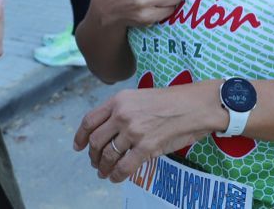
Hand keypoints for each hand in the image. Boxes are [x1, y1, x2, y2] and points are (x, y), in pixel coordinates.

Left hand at [73, 85, 211, 182]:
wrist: (195, 106)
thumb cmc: (171, 101)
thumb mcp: (140, 96)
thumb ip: (121, 110)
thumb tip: (107, 131)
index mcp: (119, 100)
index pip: (90, 120)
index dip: (80, 136)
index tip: (78, 146)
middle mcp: (122, 114)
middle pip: (96, 141)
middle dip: (93, 155)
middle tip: (95, 163)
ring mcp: (134, 131)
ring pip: (108, 156)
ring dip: (103, 168)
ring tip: (104, 172)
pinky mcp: (146, 147)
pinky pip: (124, 167)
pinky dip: (117, 176)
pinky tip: (116, 178)